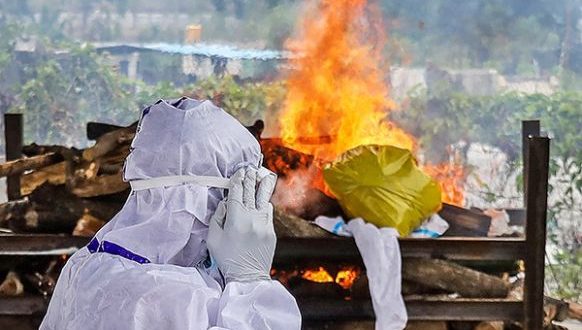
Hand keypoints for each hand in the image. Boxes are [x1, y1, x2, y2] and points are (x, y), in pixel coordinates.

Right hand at [207, 167, 276, 282]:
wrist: (248, 276)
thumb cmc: (226, 258)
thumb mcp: (213, 238)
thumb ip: (217, 217)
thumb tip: (225, 203)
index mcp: (236, 219)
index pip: (237, 193)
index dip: (237, 181)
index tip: (238, 172)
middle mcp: (252, 219)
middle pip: (251, 193)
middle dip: (249, 179)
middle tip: (249, 168)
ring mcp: (264, 224)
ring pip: (263, 200)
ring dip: (262, 186)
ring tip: (262, 175)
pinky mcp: (271, 232)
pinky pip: (268, 212)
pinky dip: (265, 204)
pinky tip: (263, 199)